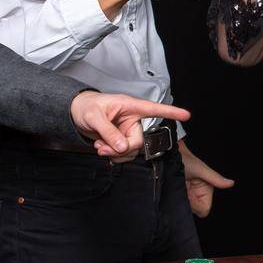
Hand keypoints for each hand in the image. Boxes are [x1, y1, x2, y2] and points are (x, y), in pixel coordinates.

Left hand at [70, 91, 190, 156]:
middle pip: (139, 141)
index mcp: (130, 106)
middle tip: (103, 149)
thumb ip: (108, 131)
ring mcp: (128, 131)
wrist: (76, 113)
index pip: (154, 109)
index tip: (186, 115)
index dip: (171, 112)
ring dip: (115, 154)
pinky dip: (114, 155)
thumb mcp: (94, 117)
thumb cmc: (86, 107)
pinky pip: (125, 154)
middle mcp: (133, 119)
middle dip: (122, 149)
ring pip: (132, 150)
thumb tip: (123, 147)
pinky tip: (102, 149)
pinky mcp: (122, 140)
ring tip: (99, 147)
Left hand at [178, 141, 233, 216]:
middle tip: (183, 189)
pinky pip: (179, 204)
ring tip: (179, 187)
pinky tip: (175, 189)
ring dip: (181, 200)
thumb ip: (215, 178)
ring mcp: (189, 195)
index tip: (189, 194)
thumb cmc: (184, 158)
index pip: (204, 210)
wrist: (169, 154)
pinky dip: (176, 198)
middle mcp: (199, 194)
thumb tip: (231, 183)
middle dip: (189, 203)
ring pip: (187, 208)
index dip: (196, 205)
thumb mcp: (200, 169)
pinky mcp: (180, 194)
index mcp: (207, 189)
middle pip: (195, 211)